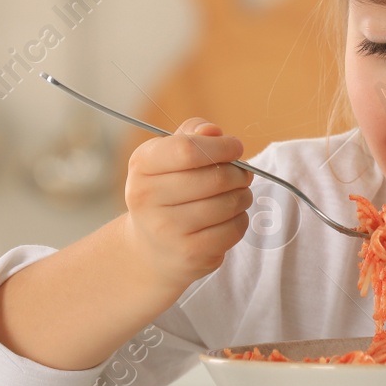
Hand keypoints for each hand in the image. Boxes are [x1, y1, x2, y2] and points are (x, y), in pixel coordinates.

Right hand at [122, 119, 253, 292]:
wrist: (151, 247)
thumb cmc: (168, 190)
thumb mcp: (169, 156)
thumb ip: (192, 136)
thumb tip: (213, 131)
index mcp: (142, 165)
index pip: (188, 149)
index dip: (221, 146)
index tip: (235, 148)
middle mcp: (147, 198)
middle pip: (216, 178)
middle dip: (239, 173)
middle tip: (241, 174)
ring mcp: (167, 229)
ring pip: (229, 203)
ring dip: (242, 195)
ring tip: (235, 194)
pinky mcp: (190, 253)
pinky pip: (234, 229)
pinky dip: (240, 219)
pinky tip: (228, 218)